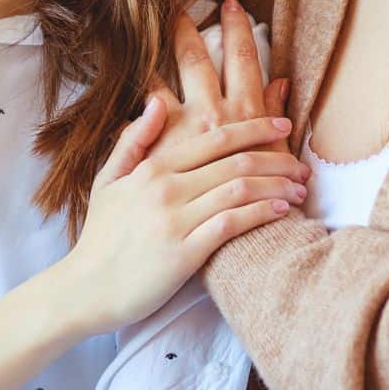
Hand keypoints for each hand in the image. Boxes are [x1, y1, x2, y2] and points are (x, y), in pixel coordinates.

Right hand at [54, 0, 302, 335]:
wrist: (85, 289)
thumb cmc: (101, 236)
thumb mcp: (108, 181)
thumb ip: (134, 140)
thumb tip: (157, 100)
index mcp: (152, 167)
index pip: (216, 137)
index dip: (256, 128)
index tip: (284, 125)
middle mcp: (166, 188)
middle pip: (236, 162)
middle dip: (277, 159)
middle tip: (302, 164)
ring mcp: (175, 220)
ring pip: (240, 190)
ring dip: (277, 187)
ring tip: (300, 190)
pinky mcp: (184, 253)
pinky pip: (232, 224)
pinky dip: (261, 214)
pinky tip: (281, 212)